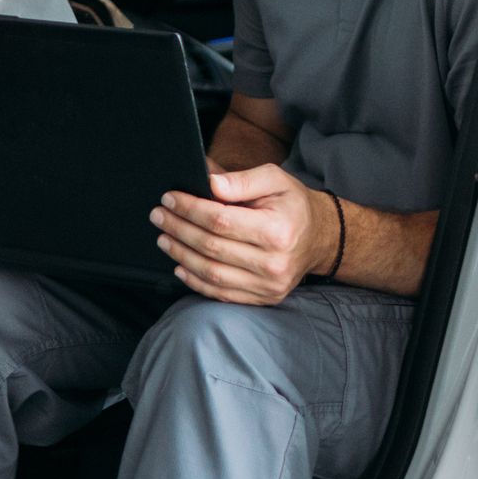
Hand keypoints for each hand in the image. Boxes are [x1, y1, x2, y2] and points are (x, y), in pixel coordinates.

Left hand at [152, 164, 331, 306]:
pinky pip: (220, 293)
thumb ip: (242, 180)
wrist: (318, 238)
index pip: (220, 221)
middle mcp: (274, 263)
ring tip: (164, 237)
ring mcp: (268, 286)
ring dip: (180, 255)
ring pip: (211, 273)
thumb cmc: (291, 205)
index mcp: (277, 231)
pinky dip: (195, 280)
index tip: (169, 199)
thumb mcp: (275, 179)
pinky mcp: (263, 298)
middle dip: (178, 229)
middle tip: (158, 216)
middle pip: (211, 247)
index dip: (190, 209)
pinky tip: (179, 265)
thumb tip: (209, 184)